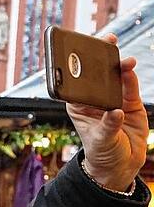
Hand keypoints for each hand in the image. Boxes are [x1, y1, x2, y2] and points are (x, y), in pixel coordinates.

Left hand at [66, 33, 147, 191]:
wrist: (121, 163)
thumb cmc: (102, 152)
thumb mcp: (101, 141)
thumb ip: (108, 126)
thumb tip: (116, 113)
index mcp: (78, 106)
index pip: (76, 83)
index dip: (76, 67)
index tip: (78, 53)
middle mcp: (94, 99)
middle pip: (96, 75)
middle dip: (100, 58)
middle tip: (105, 42)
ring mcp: (113, 99)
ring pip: (115, 77)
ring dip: (118, 65)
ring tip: (123, 60)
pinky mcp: (130, 102)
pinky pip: (129, 86)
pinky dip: (130, 77)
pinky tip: (129, 68)